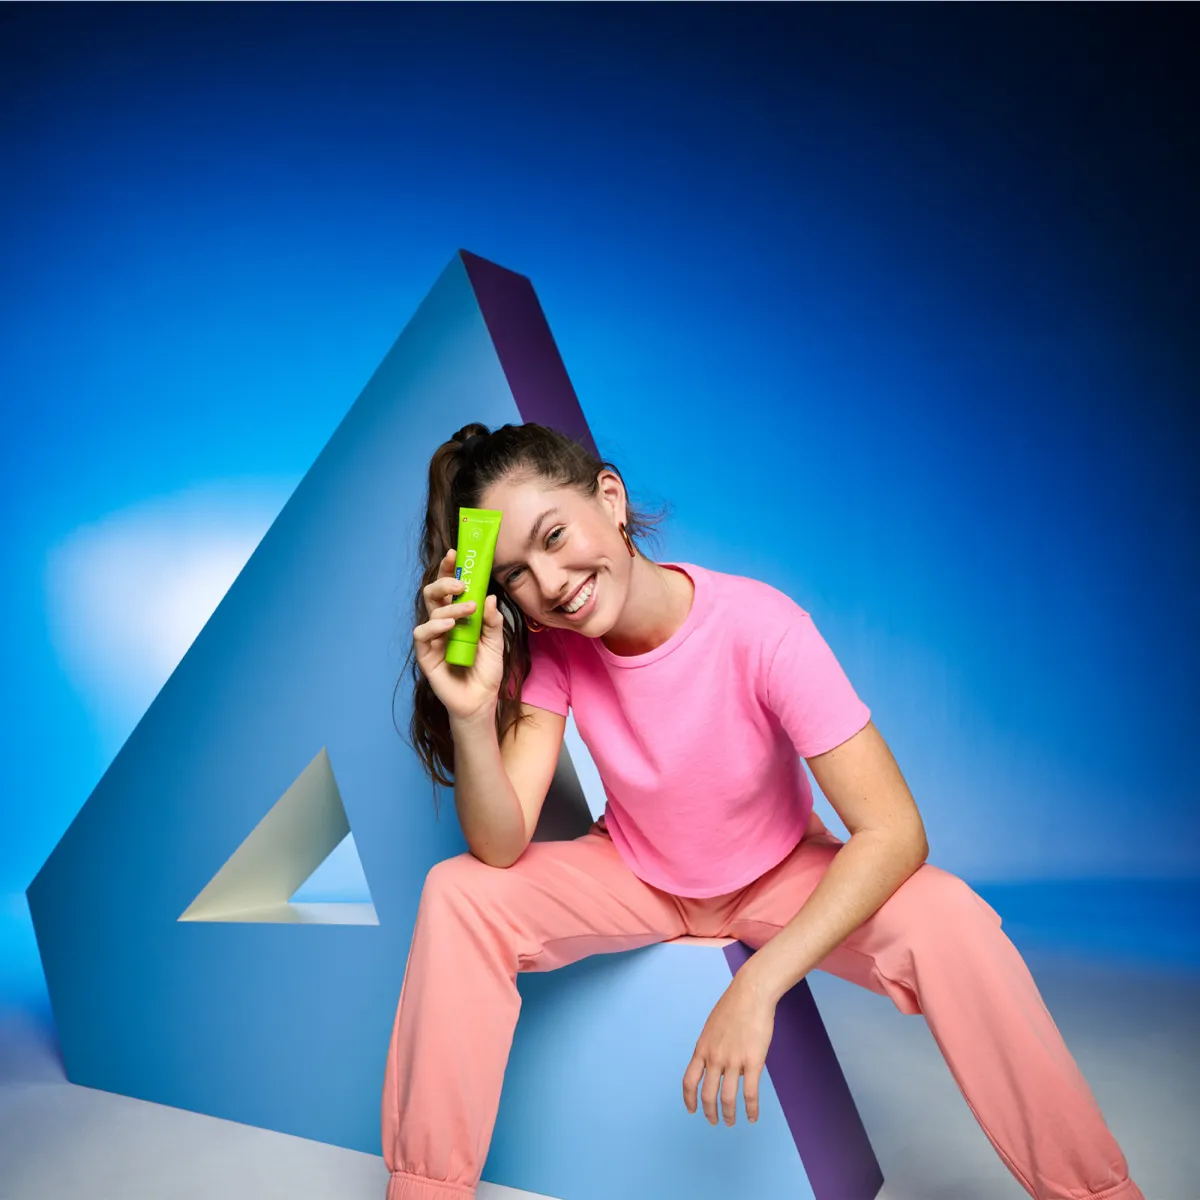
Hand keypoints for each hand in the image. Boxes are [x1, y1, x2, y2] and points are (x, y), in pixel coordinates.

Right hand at [413, 547, 505, 719]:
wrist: (481, 700)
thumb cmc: (486, 670)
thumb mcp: (496, 642)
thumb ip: (492, 620)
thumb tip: (489, 596)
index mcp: (457, 615)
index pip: (449, 588)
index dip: (448, 569)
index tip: (455, 552)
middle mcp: (442, 623)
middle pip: (433, 594)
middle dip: (444, 582)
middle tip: (460, 582)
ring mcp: (433, 638)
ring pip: (430, 611)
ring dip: (449, 606)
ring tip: (468, 609)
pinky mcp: (426, 655)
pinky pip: (423, 635)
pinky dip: (435, 626)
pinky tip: (450, 626)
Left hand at [682, 972, 775, 1126]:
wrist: (751, 993)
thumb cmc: (733, 1006)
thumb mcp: (712, 1027)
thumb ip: (711, 1047)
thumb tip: (716, 1063)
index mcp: (702, 1048)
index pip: (689, 1081)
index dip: (689, 1099)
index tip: (691, 1110)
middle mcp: (714, 1058)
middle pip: (707, 1094)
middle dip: (709, 1112)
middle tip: (714, 1122)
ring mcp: (733, 1061)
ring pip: (727, 1098)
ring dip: (728, 1115)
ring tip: (731, 1122)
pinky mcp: (753, 1062)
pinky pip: (750, 1093)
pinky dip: (751, 1109)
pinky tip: (752, 1117)